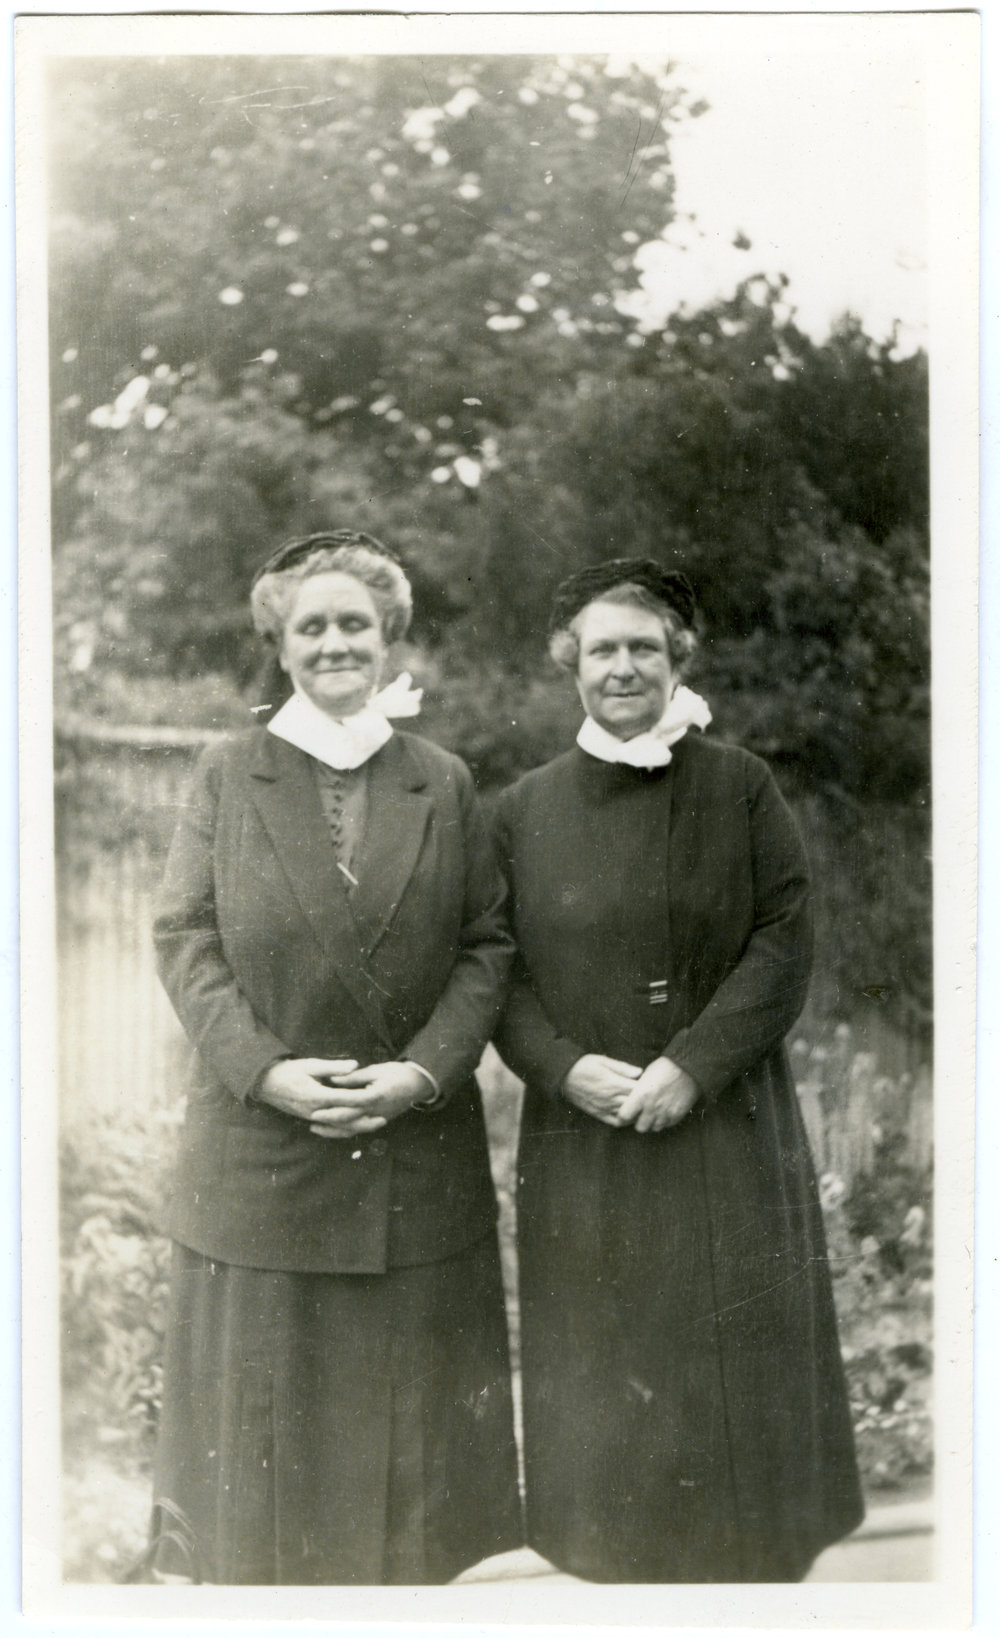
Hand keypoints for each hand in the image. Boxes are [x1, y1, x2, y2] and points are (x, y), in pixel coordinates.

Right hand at [255, 1057, 387, 1138]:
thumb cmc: (289, 1070)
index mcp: (316, 1095)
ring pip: (338, 1127)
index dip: (362, 1100)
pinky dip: (345, 1130)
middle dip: (364, 1120)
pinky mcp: (310, 1119)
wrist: (266, 1084)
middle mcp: (315, 1110)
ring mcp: (312, 1117)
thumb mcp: (310, 1064)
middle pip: (344, 1119)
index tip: (378, 1098)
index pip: (344, 1100)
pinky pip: (331, 1128)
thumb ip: (333, 1067)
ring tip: (375, 1125)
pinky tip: (356, 1129)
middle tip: (383, 1118)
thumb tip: (355, 1065)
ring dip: (358, 1127)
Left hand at [307, 1061, 431, 1139]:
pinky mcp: (378, 1121)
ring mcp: (377, 1118)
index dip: (331, 1106)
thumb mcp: (376, 1070)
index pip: (349, 1103)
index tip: (316, 1106)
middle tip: (311, 1119)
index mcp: (374, 1096)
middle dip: (328, 1121)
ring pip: (352, 1129)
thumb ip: (354, 1077)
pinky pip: (359, 1130)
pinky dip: (345, 1132)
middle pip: (348, 1119)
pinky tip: (333, 1131)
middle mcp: (375, 1111)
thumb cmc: (398, 1073)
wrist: (418, 1084)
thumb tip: (334, 1079)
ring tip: (316, 1128)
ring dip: (333, 1130)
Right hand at [561, 1054, 642, 1126]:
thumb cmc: (584, 1065)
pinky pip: (615, 1122)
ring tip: (640, 1105)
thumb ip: (622, 1067)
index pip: (638, 1090)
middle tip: (648, 1095)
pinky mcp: (598, 1114)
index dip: (646, 1088)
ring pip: (628, 1114)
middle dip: (643, 1100)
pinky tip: (628, 1114)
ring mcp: (604, 1108)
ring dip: (636, 1110)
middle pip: (635, 1103)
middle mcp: (610, 1098)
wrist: (563, 1076)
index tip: (650, 1084)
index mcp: (614, 1083)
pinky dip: (625, 1120)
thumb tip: (640, 1072)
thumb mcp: (603, 1061)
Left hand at [617, 1056, 699, 1133]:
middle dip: (638, 1122)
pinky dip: (664, 1121)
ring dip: (652, 1122)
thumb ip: (636, 1093)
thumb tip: (629, 1102)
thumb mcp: (644, 1077)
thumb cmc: (664, 1068)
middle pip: (640, 1128)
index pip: (624, 1116)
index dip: (622, 1118)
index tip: (623, 1116)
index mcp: (641, 1095)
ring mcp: (666, 1113)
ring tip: (654, 1113)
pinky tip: (664, 1111)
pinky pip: (667, 1125)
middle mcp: (652, 1107)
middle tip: (640, 1115)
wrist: (688, 1067)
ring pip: (654, 1128)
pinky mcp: (677, 1115)